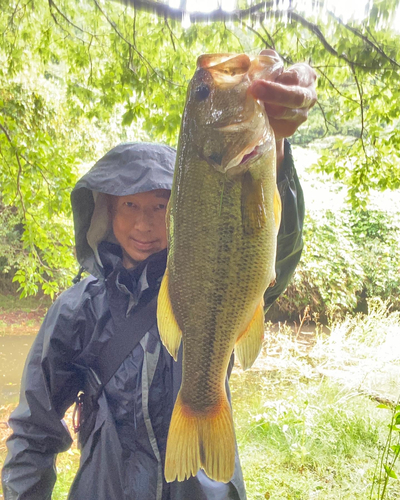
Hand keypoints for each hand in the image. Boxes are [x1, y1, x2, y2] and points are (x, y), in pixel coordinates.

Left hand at [250, 49, 316, 167]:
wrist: (270, 108)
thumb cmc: (271, 82)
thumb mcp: (270, 68)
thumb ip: (269, 60)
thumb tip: (264, 58)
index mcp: (306, 76)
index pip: (296, 76)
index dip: (279, 78)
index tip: (261, 79)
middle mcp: (309, 96)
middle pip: (296, 96)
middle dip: (275, 93)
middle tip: (254, 89)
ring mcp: (301, 114)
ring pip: (287, 112)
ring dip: (269, 108)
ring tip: (254, 104)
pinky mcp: (290, 129)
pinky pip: (278, 125)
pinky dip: (266, 120)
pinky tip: (256, 116)